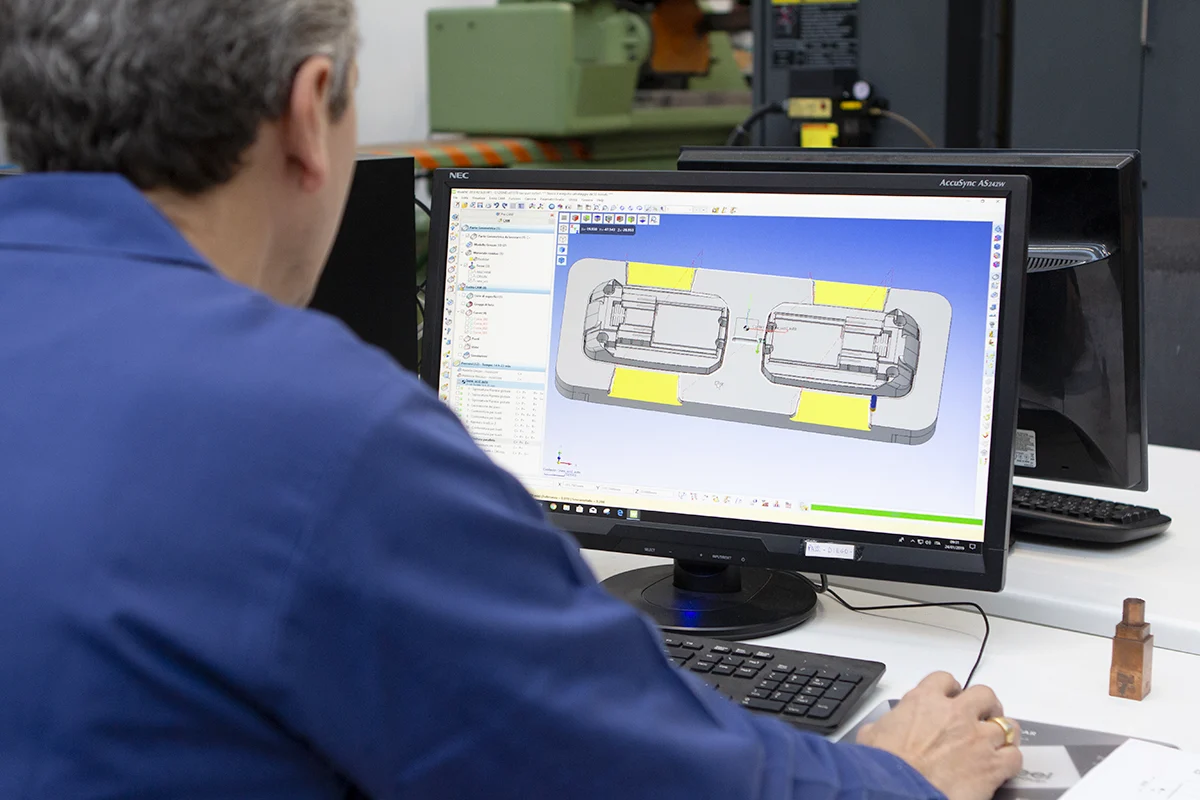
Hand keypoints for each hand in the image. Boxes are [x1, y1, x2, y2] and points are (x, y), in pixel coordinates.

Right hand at [856, 672, 1021, 799]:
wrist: (900, 790)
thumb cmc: (885, 765)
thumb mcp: (872, 735)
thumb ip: (884, 725)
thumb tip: (878, 730)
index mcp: (924, 701)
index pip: (944, 680)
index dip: (950, 688)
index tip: (951, 696)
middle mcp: (955, 713)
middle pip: (984, 694)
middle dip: (985, 705)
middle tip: (981, 716)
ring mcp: (977, 738)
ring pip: (1007, 725)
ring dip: (1003, 732)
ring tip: (998, 741)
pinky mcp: (992, 765)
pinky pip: (1014, 756)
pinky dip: (1011, 760)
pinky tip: (1003, 766)